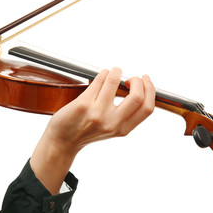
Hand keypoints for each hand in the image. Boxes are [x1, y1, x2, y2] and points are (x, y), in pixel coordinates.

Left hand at [30, 67, 154, 193]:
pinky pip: (99, 80)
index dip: (150, 90)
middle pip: (137, 97)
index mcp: (123, 129)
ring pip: (114, 82)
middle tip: (131, 78)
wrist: (62, 140)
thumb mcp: (112, 128)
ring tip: (114, 72)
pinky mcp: (83, 104)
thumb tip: (139, 88)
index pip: (147, 108)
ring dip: (116, 71)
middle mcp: (112, 123)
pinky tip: (103, 75)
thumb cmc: (87, 130)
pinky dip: (104, 73)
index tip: (145, 81)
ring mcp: (97, 113)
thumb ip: (125, 114)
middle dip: (137, 81)